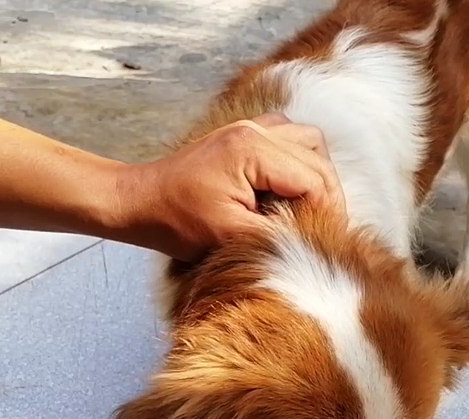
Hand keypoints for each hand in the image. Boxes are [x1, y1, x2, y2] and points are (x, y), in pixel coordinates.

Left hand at [115, 113, 345, 260]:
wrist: (139, 202)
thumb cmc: (176, 222)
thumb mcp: (231, 236)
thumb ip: (279, 232)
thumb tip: (316, 235)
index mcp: (253, 151)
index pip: (315, 180)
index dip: (329, 212)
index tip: (328, 241)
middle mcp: (255, 130)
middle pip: (318, 158)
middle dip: (328, 196)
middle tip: (326, 230)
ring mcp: (249, 127)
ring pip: (309, 141)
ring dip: (317, 174)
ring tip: (312, 208)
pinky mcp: (243, 134)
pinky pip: (288, 137)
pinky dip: (299, 160)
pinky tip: (292, 188)